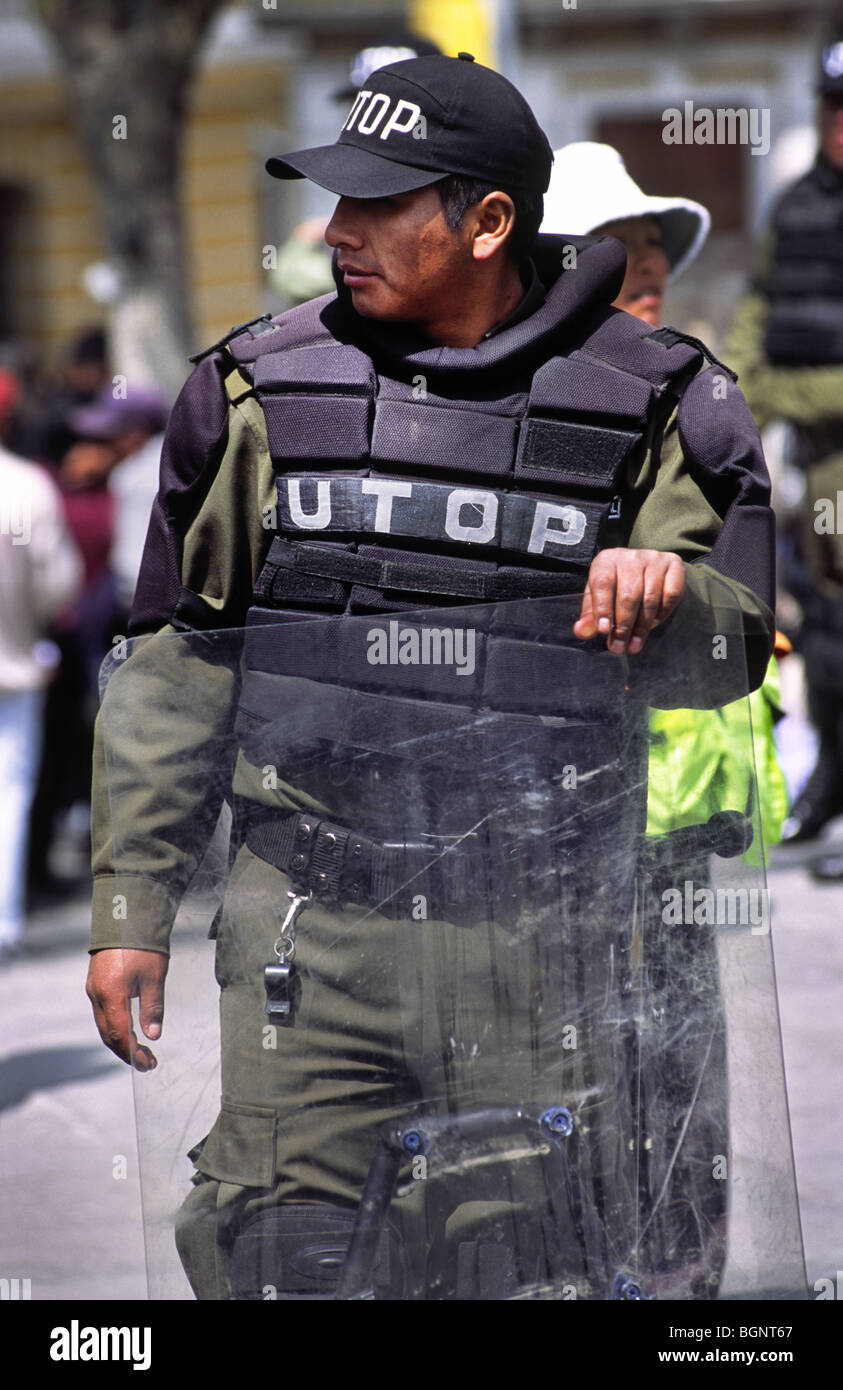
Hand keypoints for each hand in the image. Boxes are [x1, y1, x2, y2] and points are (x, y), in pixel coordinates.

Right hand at [86, 948, 168, 1070]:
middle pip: (108, 1034)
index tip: (149, 1064)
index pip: (120, 1034)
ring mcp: (93, 989)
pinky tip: (129, 1029)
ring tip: (140, 1050)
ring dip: (120, 1040)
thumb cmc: (142, 945)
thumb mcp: (154, 977)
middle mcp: (97, 995)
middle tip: (148, 1062)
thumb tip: (154, 1034)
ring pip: (104, 1024)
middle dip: (126, 1051)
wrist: (125, 916)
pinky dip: (115, 1026)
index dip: (134, 1053)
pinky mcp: (95, 983)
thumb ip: (153, 1007)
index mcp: (111, 995)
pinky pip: (102, 1013)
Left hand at [574, 548, 685, 653]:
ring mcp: (654, 558)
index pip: (603, 583)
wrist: (644, 570)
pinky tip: (652, 624)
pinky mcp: (674, 564)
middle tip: (619, 647)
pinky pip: (671, 595)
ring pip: (650, 598)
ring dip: (642, 626)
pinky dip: (662, 614)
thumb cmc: (615, 587)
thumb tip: (581, 631)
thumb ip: (590, 616)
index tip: (604, 631)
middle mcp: (631, 556)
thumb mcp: (598, 599)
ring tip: (634, 644)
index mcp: (607, 560)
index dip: (603, 608)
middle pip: (629, 594)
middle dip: (623, 625)